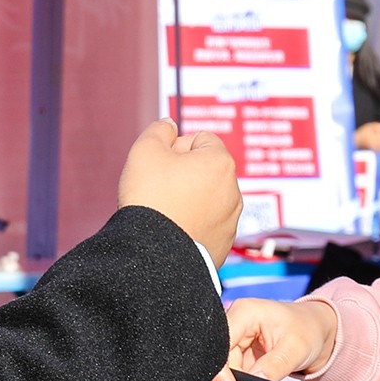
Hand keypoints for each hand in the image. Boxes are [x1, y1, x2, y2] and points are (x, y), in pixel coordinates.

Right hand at [117, 118, 241, 258]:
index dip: (175, 147)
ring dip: (188, 198)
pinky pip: (206, 224)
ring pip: (206, 197)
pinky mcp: (223, 244)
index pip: (199, 139)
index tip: (160, 165)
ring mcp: (230, 219)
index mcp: (221, 163)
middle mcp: (233, 190)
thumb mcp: (145, 150)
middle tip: (158, 188)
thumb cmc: (151, 200)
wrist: (153, 255)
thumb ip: (159, 130)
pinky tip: (173, 229)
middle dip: (183, 173)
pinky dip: (192, 223)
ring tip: (165, 211)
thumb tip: (170, 126)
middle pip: (204, 169)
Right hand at [214, 297, 339, 380]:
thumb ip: (275, 365)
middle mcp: (235, 328)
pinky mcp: (240, 361)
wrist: (315, 332)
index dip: (221, 371)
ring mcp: (236, 346)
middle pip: (223, 368)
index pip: (220, 346)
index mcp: (244, 313)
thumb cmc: (307, 329)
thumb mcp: (297, 347)